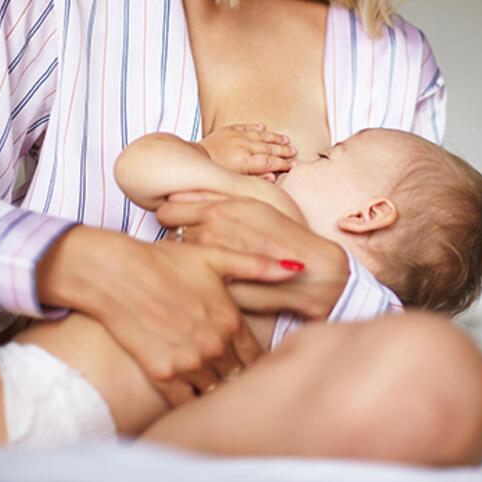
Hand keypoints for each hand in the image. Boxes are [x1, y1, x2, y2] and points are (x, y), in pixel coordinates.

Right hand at [35, 225, 322, 406]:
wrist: (116, 273)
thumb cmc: (165, 261)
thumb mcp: (214, 257)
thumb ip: (257, 266)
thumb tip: (296, 268)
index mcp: (231, 321)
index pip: (256, 356)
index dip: (254, 360)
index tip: (248, 361)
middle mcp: (214, 346)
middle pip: (238, 376)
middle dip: (237, 375)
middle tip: (233, 377)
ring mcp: (188, 363)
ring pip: (215, 390)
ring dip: (215, 388)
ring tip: (211, 383)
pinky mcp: (162, 374)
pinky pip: (186, 400)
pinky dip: (190, 398)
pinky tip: (188, 388)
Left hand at [156, 194, 348, 318]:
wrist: (314, 271)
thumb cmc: (284, 237)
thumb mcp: (252, 206)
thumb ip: (214, 200)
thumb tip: (178, 197)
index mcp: (217, 209)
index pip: (167, 211)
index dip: (172, 217)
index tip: (179, 223)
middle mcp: (208, 231)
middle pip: (170, 235)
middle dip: (180, 239)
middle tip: (201, 246)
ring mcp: (212, 259)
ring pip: (183, 257)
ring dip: (190, 260)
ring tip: (214, 263)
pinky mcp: (217, 284)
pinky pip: (195, 279)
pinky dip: (200, 279)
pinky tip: (216, 280)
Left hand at [200, 124, 295, 181]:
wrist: (195, 160)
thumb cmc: (215, 174)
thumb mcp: (235, 181)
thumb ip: (255, 179)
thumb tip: (272, 177)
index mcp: (244, 162)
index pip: (269, 162)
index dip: (282, 163)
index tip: (290, 165)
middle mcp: (242, 147)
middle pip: (268, 148)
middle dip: (283, 150)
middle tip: (293, 151)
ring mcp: (236, 136)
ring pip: (261, 135)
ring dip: (274, 137)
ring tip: (285, 139)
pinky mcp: (229, 130)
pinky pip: (246, 127)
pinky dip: (256, 127)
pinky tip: (264, 128)